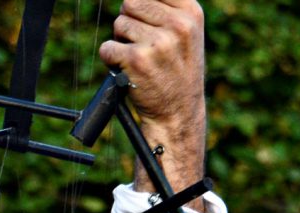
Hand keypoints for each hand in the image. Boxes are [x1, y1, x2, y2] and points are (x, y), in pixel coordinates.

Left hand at [99, 0, 207, 195]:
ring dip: (121, 41)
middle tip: (141, 43)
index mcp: (191, 13)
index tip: (145, 19)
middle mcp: (177, 25)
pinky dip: (111, 59)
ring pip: (119, 24)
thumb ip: (166, 10)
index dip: (143, 5)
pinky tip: (128, 70)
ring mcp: (157, 43)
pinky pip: (108, 47)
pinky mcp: (136, 60)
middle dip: (129, 20)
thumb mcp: (186, 34)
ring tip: (140, 59)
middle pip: (131, 1)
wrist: (177, 114)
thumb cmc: (177, 72)